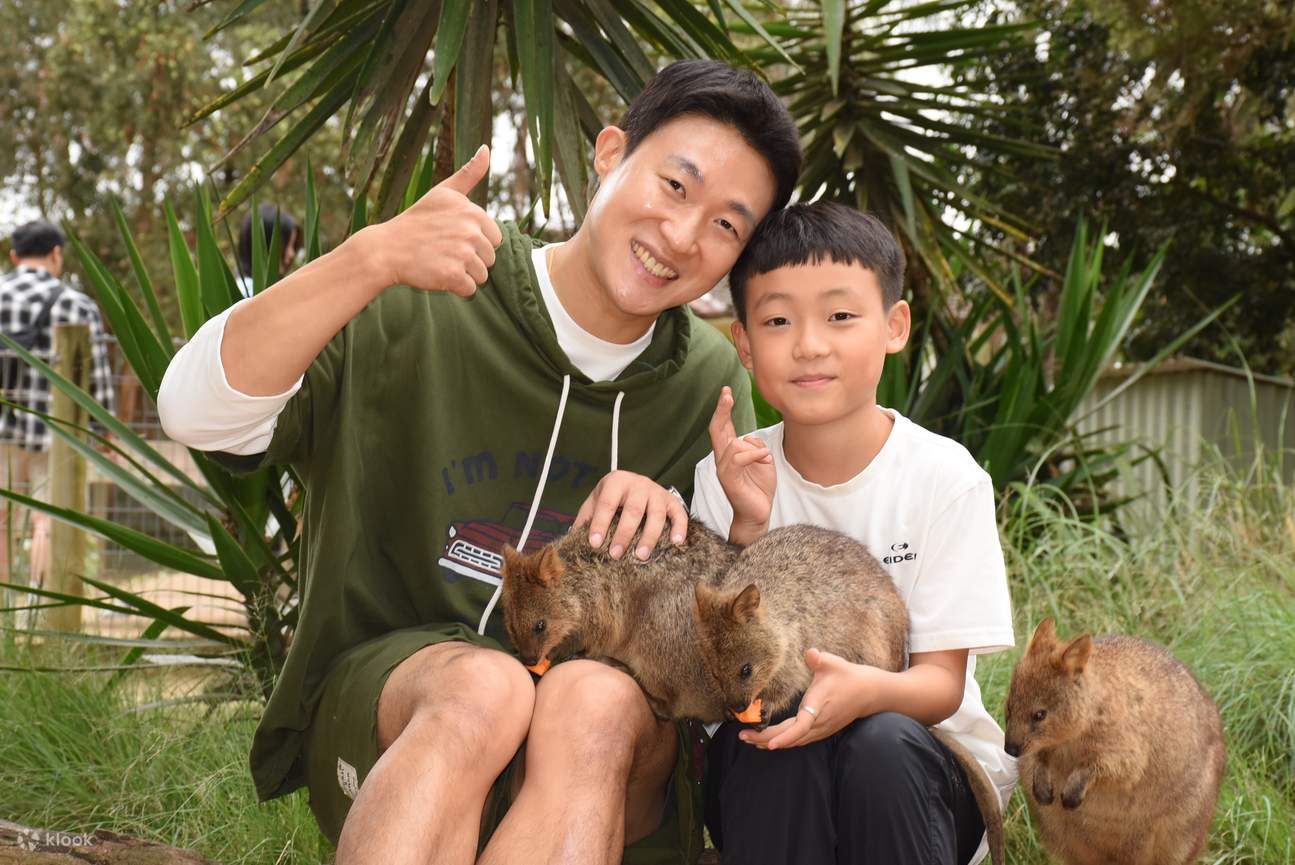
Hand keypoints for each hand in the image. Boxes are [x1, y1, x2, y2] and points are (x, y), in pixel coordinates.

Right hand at [361, 145, 503, 296]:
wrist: (386, 249)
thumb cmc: (417, 221)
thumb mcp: (443, 193)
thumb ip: (469, 174)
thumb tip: (487, 148)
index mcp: (472, 212)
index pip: (495, 238)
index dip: (475, 242)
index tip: (452, 238)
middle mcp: (470, 231)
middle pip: (490, 259)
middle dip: (471, 260)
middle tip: (444, 251)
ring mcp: (462, 254)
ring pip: (482, 276)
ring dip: (464, 275)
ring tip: (440, 262)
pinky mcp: (452, 275)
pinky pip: (470, 290)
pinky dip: (456, 288)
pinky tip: (437, 274)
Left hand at [574, 471, 687, 560]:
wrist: (636, 483)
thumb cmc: (613, 497)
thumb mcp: (596, 502)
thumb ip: (586, 518)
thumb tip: (570, 541)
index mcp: (615, 481)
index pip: (607, 503)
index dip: (600, 523)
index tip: (595, 544)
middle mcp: (638, 483)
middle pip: (633, 509)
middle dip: (624, 533)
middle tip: (616, 555)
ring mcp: (657, 491)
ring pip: (656, 514)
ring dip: (649, 536)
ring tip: (641, 556)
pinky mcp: (672, 500)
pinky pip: (679, 513)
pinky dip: (679, 528)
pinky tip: (676, 542)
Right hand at [708, 386, 774, 541]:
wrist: (757, 514)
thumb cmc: (759, 488)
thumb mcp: (763, 461)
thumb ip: (756, 446)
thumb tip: (749, 438)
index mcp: (730, 453)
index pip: (723, 426)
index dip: (723, 409)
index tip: (726, 391)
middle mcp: (723, 459)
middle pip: (717, 429)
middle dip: (722, 410)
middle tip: (726, 394)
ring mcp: (724, 469)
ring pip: (733, 444)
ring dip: (754, 448)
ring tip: (766, 459)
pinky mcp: (730, 480)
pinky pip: (738, 459)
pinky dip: (753, 455)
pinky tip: (765, 459)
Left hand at [739, 648, 875, 749]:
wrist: (870, 693)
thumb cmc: (849, 676)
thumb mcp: (834, 663)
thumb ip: (819, 659)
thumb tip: (810, 653)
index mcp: (818, 706)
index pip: (801, 726)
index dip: (785, 736)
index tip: (770, 744)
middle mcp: (818, 722)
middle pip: (790, 738)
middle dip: (765, 739)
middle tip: (742, 736)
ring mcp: (820, 730)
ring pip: (793, 741)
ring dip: (770, 742)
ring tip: (749, 739)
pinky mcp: (821, 731)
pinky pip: (799, 740)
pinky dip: (782, 741)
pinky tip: (768, 740)